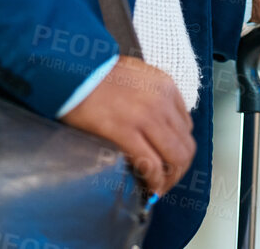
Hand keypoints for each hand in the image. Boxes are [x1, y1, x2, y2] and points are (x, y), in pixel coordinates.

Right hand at [62, 56, 194, 195]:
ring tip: (157, 189)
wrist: (73, 71)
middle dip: (178, 169)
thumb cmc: (97, 74)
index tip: (166, 160)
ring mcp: (146, 117)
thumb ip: (152, 95)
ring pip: (175, 158)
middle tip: (164, 182)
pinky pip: (151, 165)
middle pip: (185, 146)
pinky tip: (147, 187)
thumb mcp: (136, 75)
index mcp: (165, 87)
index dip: (178, 148)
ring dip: (169, 179)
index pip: (186, 127)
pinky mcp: (125, 132)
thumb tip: (154, 124)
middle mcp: (162, 102)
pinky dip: (154, 181)